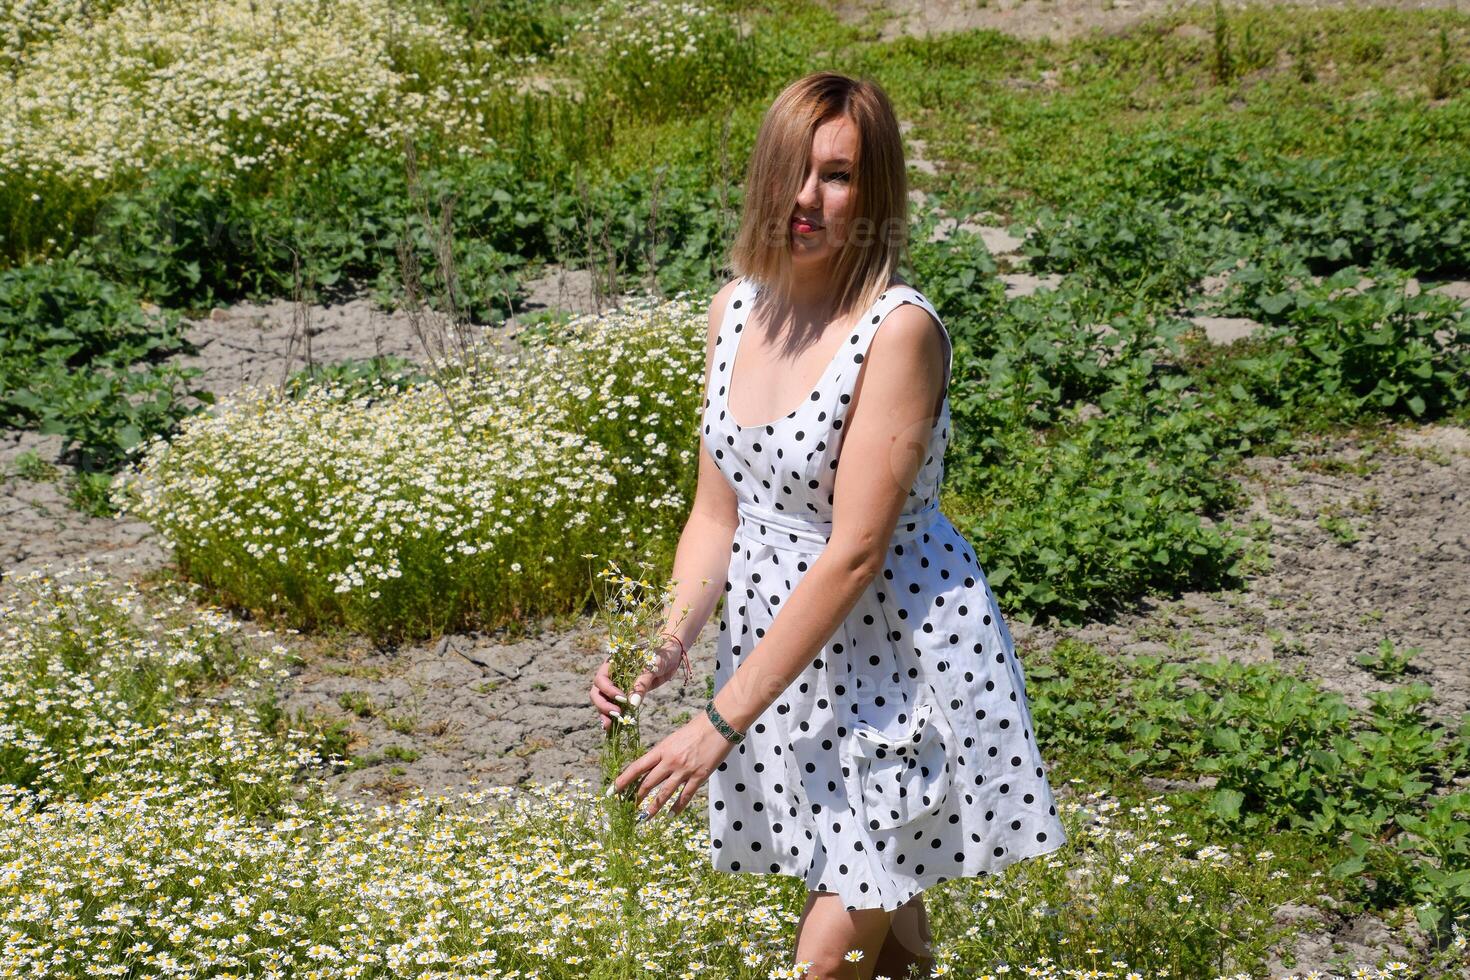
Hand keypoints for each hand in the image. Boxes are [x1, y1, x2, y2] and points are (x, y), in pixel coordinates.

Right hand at [588, 640, 685, 732]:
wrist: (672, 654)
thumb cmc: (661, 653)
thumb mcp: (652, 665)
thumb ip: (642, 682)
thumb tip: (632, 704)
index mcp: (614, 663)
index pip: (601, 678)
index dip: (608, 690)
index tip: (622, 698)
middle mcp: (613, 675)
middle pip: (598, 692)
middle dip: (603, 705)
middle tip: (616, 714)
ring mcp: (619, 686)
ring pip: (604, 701)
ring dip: (605, 714)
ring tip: (609, 727)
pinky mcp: (628, 695)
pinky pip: (617, 706)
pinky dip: (615, 716)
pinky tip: (615, 726)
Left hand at [609, 710, 735, 817]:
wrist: (719, 724)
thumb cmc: (697, 728)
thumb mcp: (674, 738)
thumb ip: (664, 753)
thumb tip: (655, 767)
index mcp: (662, 749)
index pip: (637, 767)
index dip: (623, 780)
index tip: (613, 790)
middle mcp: (670, 761)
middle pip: (648, 783)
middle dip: (637, 797)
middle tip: (630, 808)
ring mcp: (684, 770)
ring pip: (664, 793)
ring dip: (653, 807)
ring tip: (645, 817)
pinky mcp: (699, 777)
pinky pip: (685, 796)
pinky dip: (677, 807)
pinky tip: (671, 815)